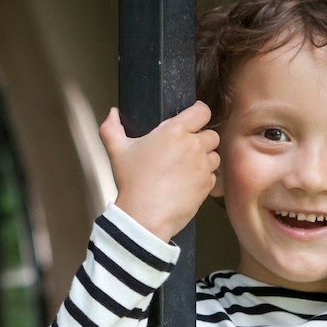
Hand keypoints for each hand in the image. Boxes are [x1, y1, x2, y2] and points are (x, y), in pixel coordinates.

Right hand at [99, 100, 219, 242]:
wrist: (145, 216)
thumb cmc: (133, 184)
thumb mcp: (117, 151)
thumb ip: (112, 128)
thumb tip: (112, 114)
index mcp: (174, 131)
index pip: (202, 111)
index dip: (200, 113)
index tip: (195, 118)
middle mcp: (193, 146)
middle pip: (212, 134)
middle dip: (202, 139)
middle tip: (188, 148)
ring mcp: (202, 167)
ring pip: (215, 156)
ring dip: (205, 159)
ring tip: (188, 167)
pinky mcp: (206, 186)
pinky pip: (213, 176)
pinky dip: (205, 178)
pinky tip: (189, 182)